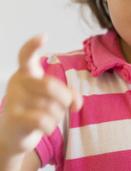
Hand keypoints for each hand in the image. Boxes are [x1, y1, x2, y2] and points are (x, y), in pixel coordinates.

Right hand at [0, 35, 82, 154]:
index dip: (33, 45)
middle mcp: (17, 82)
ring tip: (50, 118)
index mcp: (27, 71)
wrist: (14, 134)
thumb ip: (68, 95)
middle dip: (65, 99)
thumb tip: (77, 103)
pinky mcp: (13, 118)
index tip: (44, 36)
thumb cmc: (36, 109)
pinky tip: (47, 128)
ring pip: (49, 106)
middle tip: (68, 106)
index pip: (26, 55)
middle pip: (50, 86)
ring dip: (58, 116)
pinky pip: (43, 121)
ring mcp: (13, 100)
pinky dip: (51, 126)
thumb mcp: (54, 98)